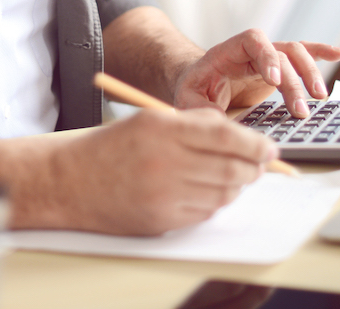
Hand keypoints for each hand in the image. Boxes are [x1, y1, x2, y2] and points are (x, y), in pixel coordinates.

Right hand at [47, 107, 277, 235]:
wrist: (70, 181)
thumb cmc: (112, 147)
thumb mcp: (151, 120)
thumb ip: (196, 124)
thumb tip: (242, 137)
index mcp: (163, 128)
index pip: (227, 136)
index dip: (255, 144)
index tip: (269, 148)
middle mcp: (165, 161)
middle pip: (231, 168)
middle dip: (253, 168)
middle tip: (260, 165)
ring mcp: (163, 194)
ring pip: (223, 193)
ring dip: (236, 186)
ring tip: (233, 177)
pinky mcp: (161, 220)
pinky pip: (205, 212)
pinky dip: (214, 202)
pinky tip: (208, 192)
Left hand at [173, 29, 339, 117]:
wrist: (197, 83)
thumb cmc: (192, 89)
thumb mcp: (188, 100)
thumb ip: (201, 109)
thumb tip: (220, 124)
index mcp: (227, 52)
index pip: (252, 41)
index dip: (266, 56)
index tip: (272, 80)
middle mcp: (251, 51)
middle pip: (280, 53)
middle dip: (293, 81)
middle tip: (300, 110)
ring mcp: (267, 59)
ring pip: (296, 54)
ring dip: (310, 73)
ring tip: (319, 97)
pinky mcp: (279, 70)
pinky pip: (302, 55)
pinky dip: (320, 53)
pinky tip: (339, 53)